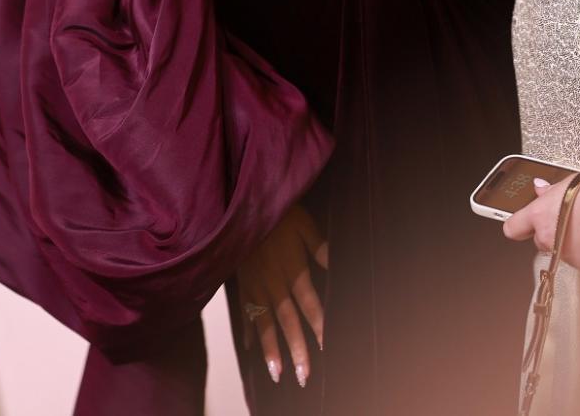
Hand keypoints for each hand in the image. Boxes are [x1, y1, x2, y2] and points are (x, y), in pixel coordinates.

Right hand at [237, 204, 327, 388]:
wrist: (243, 203)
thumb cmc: (279, 211)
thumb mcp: (305, 224)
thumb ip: (321, 247)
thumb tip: (337, 265)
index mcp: (293, 268)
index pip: (310, 303)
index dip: (319, 325)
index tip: (327, 346)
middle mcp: (274, 282)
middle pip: (288, 320)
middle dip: (297, 349)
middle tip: (304, 376)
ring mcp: (256, 284)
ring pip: (264, 322)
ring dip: (271, 349)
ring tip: (277, 374)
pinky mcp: (242, 281)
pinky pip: (245, 310)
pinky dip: (248, 330)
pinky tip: (250, 348)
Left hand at [502, 173, 579, 269]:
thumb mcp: (567, 183)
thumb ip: (549, 192)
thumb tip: (539, 189)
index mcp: (538, 215)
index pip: (513, 228)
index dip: (519, 226)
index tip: (525, 224)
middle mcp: (547, 238)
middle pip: (539, 240)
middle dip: (549, 233)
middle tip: (567, 220)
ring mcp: (564, 254)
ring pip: (559, 251)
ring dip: (567, 242)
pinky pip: (578, 258)